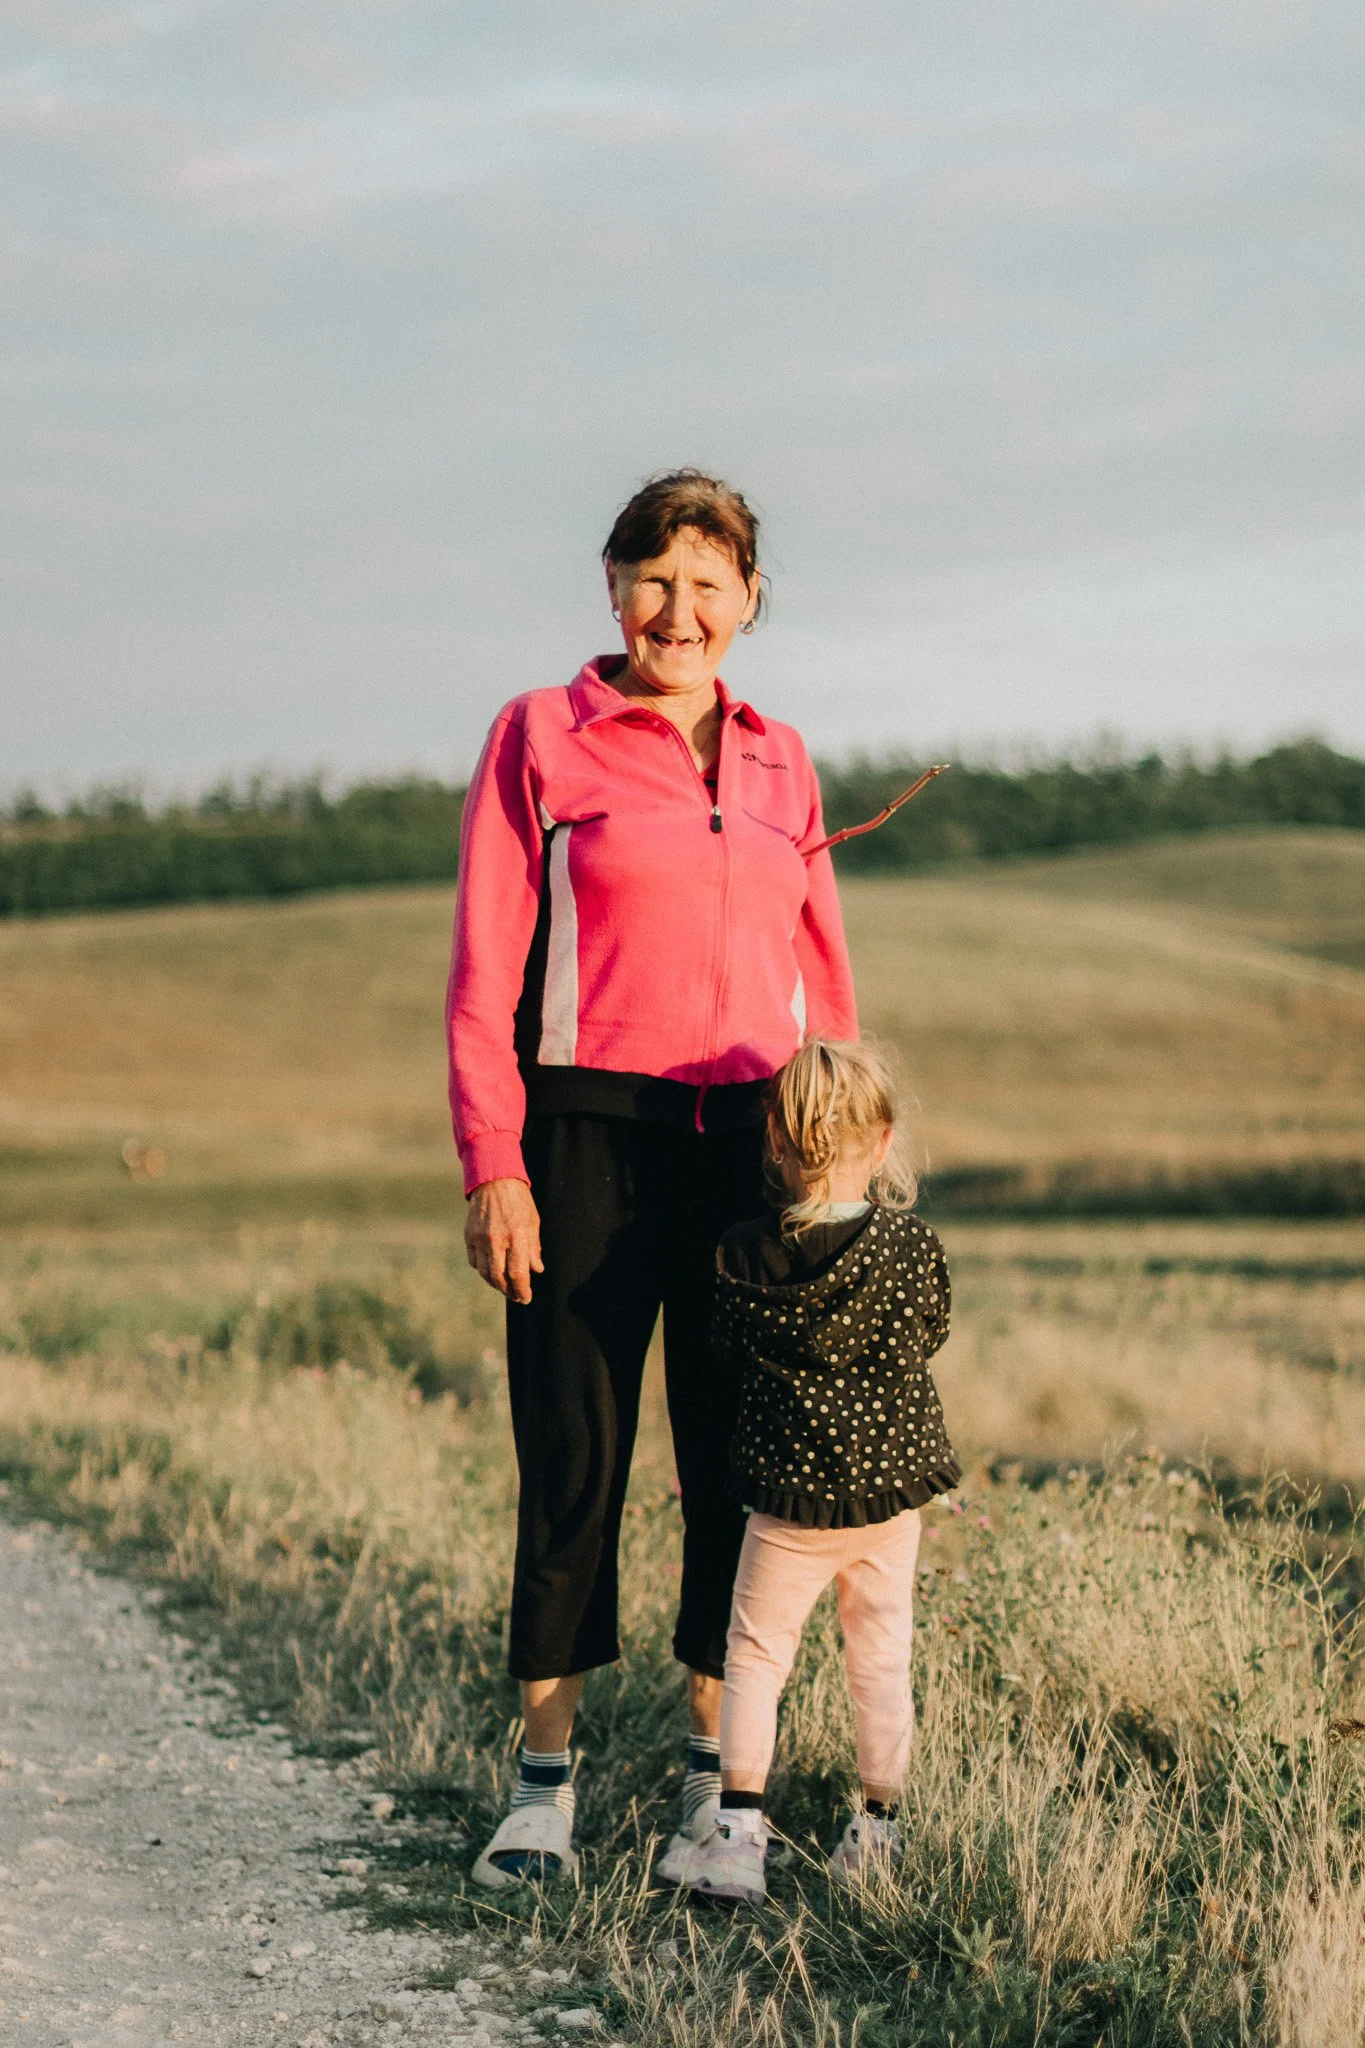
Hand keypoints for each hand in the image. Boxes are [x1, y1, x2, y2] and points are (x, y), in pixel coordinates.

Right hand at [465, 1177, 543, 1304]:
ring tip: (505, 1286)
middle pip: (499, 1277)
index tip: (526, 1298)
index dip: (522, 1289)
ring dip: (496, 1284)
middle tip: (516, 1296)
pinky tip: (492, 1270)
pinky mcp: (469, 1236)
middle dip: (509, 1291)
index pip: (518, 1272)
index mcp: (517, 1235)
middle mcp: (497, 1238)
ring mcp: (480, 1238)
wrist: (494, 1180)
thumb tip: (536, 1270)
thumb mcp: (533, 1221)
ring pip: (485, 1272)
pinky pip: (474, 1261)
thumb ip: (533, 1247)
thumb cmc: (518, 1201)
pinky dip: (483, 1270)